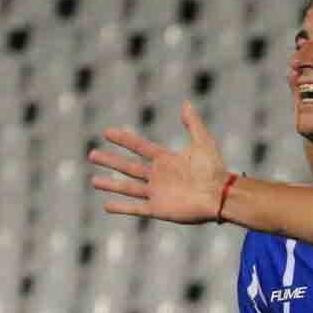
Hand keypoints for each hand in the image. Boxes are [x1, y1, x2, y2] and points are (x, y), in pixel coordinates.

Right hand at [89, 101, 230, 222]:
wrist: (220, 195)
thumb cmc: (214, 170)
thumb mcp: (203, 142)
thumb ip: (193, 124)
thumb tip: (186, 103)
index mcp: (166, 160)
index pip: (139, 147)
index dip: (123, 139)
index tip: (106, 132)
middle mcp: (158, 176)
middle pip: (128, 167)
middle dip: (110, 161)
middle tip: (91, 154)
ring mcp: (157, 193)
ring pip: (128, 188)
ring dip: (110, 184)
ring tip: (93, 180)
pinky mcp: (159, 209)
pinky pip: (136, 208)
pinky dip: (121, 208)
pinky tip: (106, 206)